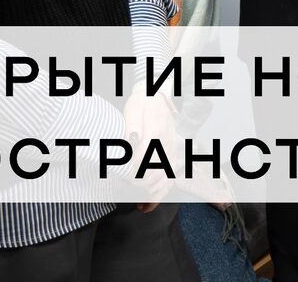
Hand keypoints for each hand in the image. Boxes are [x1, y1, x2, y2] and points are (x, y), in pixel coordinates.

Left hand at [124, 82, 177, 211]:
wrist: (156, 94)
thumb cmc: (142, 103)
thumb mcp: (132, 111)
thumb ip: (131, 130)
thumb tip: (130, 146)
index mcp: (155, 133)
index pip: (145, 162)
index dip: (134, 175)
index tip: (124, 178)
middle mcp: (167, 144)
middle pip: (157, 174)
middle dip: (141, 187)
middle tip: (127, 189)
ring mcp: (172, 150)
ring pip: (166, 179)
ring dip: (153, 194)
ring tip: (140, 204)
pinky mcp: (173, 153)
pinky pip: (171, 177)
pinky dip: (162, 193)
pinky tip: (150, 203)